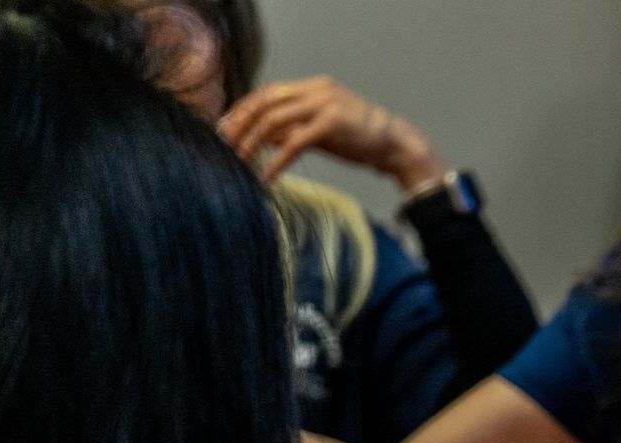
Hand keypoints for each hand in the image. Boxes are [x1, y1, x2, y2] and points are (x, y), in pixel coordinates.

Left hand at [218, 77, 444, 188]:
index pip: (268, 92)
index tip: (226, 129)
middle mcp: (317, 90)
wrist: (396, 146)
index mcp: (314, 87)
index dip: (243, 109)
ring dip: (252, 142)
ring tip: (240, 161)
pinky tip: (267, 176)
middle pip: (265, 101)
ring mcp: (325, 104)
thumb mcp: (322, 131)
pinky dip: (277, 160)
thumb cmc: (360, 140)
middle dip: (240, 123)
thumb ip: (294, 130)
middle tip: (223, 144)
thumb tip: (263, 139)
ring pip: (274, 119)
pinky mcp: (333, 124)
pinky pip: (294, 142)